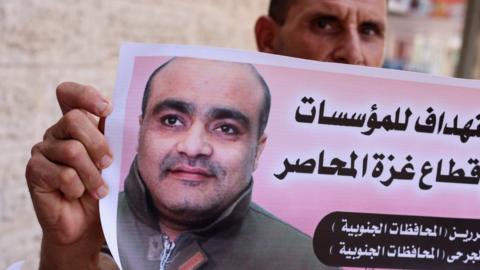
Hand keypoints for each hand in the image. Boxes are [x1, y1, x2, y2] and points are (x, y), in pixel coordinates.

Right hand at [26, 82, 112, 269]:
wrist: (87, 224)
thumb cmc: (103, 188)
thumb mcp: (115, 160)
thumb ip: (118, 137)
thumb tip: (136, 115)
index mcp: (77, 124)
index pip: (69, 94)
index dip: (85, 95)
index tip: (106, 108)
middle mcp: (57, 133)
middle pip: (75, 119)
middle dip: (99, 144)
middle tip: (108, 164)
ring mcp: (43, 151)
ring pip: (72, 150)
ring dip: (92, 174)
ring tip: (99, 189)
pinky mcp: (34, 171)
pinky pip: (62, 174)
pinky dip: (77, 187)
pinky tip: (78, 194)